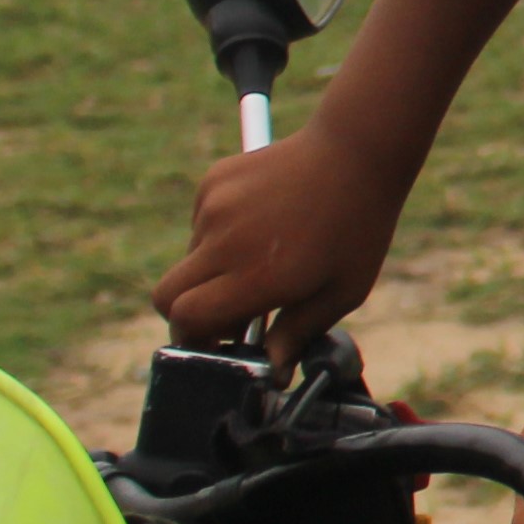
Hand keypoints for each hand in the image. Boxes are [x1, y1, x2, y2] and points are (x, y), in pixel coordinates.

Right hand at [153, 133, 399, 354]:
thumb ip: (297, 333)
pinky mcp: (213, 181)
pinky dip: (220, 233)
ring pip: (190, 258)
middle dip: (188, 312)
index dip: (195, 337)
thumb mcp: (341, 292)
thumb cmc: (357, 228)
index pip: (186, 319)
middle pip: (166, 295)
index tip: (220, 340)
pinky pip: (201, 222)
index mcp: (254, 276)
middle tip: (230, 313)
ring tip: (267, 256)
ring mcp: (214, 207)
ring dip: (214, 269)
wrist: (357, 151)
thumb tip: (269, 371)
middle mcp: (224, 242)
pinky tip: (264, 222)